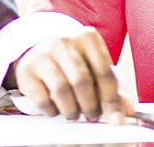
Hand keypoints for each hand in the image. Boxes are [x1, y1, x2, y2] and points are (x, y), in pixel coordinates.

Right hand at [11, 26, 132, 121]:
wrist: (41, 50)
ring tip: (74, 113)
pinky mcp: (26, 70)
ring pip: (61, 89)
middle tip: (92, 116)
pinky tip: (56, 109)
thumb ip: (112, 89)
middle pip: (82, 80)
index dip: (111, 98)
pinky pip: (42, 98)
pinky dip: (52, 110)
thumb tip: (127, 112)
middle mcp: (63, 41)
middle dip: (90, 106)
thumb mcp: (95, 68)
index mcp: (87, 37)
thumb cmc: (74, 62)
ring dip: (71, 110)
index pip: (103, 70)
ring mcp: (42, 54)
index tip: (115, 117)